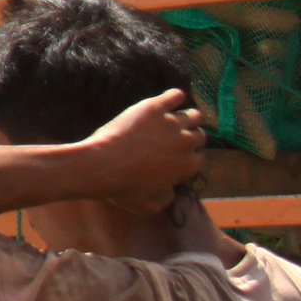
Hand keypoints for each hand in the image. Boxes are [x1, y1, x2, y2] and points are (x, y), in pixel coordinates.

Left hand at [74, 87, 205, 206]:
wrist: (101, 164)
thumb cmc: (121, 187)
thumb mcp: (147, 205)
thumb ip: (165, 199)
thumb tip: (171, 192)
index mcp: (188, 166)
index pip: (199, 158)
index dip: (189, 156)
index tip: (178, 155)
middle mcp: (186, 143)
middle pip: (199, 135)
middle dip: (190, 136)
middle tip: (176, 136)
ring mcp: (172, 123)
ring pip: (194, 115)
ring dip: (188, 117)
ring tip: (175, 118)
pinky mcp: (155, 107)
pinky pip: (175, 95)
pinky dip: (174, 97)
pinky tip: (166, 101)